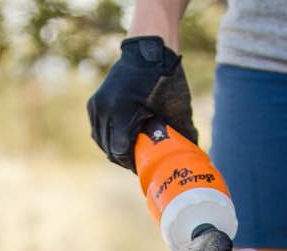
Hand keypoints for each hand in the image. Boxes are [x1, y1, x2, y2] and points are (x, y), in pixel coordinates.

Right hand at [87, 36, 197, 171]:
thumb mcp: (175, 104)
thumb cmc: (165, 76)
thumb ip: (181, 129)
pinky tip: (120, 138)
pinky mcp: (93, 104)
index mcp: (122, 110)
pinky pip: (97, 130)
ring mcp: (96, 106)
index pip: (119, 150)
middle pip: (109, 149)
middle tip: (137, 161)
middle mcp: (105, 109)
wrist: (148, 47)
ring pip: (101, 141)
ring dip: (113, 148)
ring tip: (129, 150)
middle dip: (123, 157)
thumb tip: (193, 151)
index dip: (130, 162)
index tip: (142, 165)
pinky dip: (107, 137)